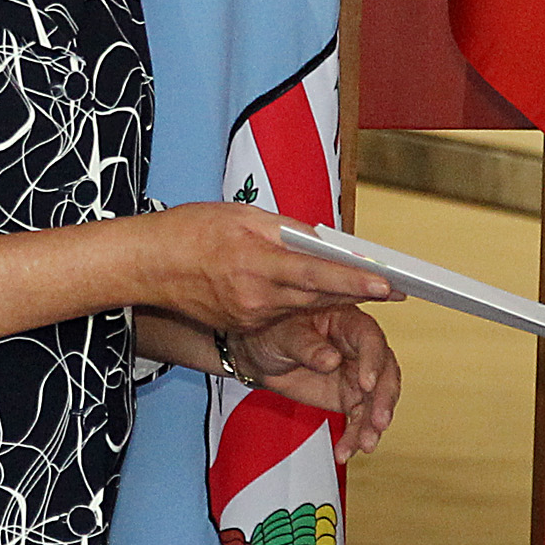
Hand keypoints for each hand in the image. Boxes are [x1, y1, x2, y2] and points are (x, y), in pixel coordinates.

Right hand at [145, 203, 395, 334]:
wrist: (146, 266)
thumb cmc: (190, 231)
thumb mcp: (241, 217)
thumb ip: (285, 230)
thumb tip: (322, 240)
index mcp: (256, 262)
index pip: (316, 274)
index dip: (354, 282)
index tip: (388, 284)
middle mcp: (255, 296)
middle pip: (318, 297)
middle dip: (358, 293)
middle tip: (397, 288)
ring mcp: (248, 316)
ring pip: (304, 308)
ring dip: (336, 300)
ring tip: (373, 290)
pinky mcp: (242, 326)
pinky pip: (282, 314)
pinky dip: (304, 305)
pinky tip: (324, 296)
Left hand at [231, 305, 403, 457]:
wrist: (259, 354)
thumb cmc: (273, 331)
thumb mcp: (284, 335)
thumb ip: (307, 347)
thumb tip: (332, 360)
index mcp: (348, 323)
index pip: (370, 339)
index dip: (372, 362)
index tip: (366, 384)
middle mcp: (359, 349)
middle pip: (384, 373)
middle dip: (383, 400)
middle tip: (378, 422)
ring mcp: (357, 375)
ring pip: (376, 401)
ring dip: (373, 424)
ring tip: (365, 444)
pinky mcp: (349, 398)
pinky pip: (359, 419)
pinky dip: (355, 437)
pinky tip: (346, 451)